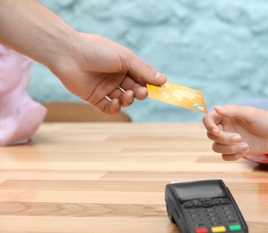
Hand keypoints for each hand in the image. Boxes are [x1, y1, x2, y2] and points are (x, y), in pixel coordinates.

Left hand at [49, 33, 165, 114]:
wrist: (68, 54)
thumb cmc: (97, 51)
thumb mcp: (125, 58)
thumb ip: (143, 70)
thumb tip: (163, 80)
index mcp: (124, 65)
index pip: (141, 77)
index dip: (150, 84)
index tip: (159, 89)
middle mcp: (115, 77)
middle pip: (135, 89)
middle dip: (140, 93)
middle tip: (141, 92)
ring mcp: (105, 88)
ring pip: (124, 100)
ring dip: (129, 100)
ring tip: (127, 95)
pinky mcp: (95, 98)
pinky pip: (109, 108)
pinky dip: (116, 109)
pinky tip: (117, 103)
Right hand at [202, 105, 267, 160]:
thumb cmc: (267, 121)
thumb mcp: (250, 114)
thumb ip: (232, 111)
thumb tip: (216, 107)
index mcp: (227, 116)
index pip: (208, 119)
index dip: (209, 125)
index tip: (217, 130)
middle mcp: (226, 127)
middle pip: (211, 135)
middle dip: (224, 139)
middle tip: (239, 138)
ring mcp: (230, 139)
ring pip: (217, 147)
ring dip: (230, 148)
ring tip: (245, 146)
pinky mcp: (236, 150)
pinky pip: (225, 157)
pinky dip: (233, 156)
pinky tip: (245, 150)